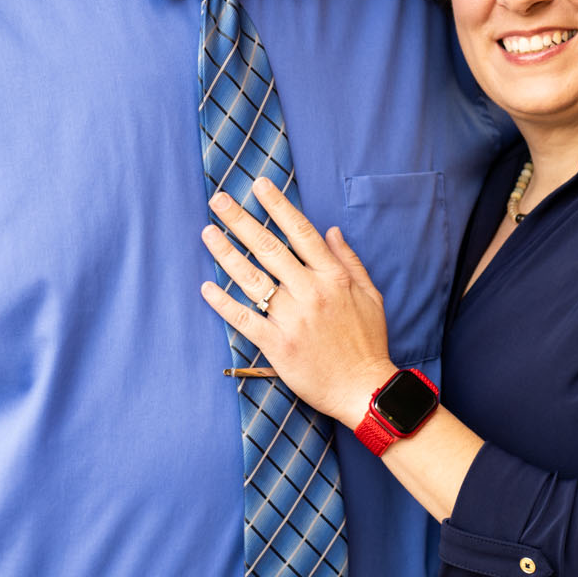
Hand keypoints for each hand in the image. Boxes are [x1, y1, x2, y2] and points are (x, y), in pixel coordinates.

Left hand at [199, 179, 396, 424]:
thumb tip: (330, 231)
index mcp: (332, 277)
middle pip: (268, 248)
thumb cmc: (368, 342)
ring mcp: (291, 319)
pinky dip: (224, 303)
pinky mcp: (277, 345)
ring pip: (252, 279)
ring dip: (226, 254)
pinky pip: (245, 319)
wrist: (364, 390)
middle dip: (241, 220)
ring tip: (208, 233)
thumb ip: (348, 260)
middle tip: (218, 200)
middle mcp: (310, 292)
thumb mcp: (370, 294)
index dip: (278, 206)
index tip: (259, 186)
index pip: (300, 232)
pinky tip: (207, 287)